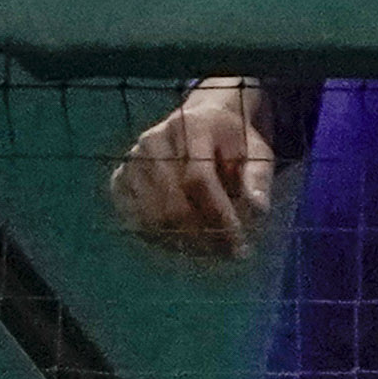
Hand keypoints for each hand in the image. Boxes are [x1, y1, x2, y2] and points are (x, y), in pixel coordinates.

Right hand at [112, 80, 278, 260]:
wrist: (197, 126)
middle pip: (172, 204)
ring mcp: (132, 161)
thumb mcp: (256, 152)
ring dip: (184, 243)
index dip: (218, 215)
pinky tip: (185, 242)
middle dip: (203, 236)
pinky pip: (135, 220)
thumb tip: (257, 207)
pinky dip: (160, 239)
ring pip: (152, 217)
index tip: (240, 240)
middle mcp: (154, 140)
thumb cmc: (231, 143)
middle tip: (229, 253)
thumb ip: (257, 178)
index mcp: (192, 126)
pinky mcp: (120, 179)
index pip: (198, 179)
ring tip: (211, 250)